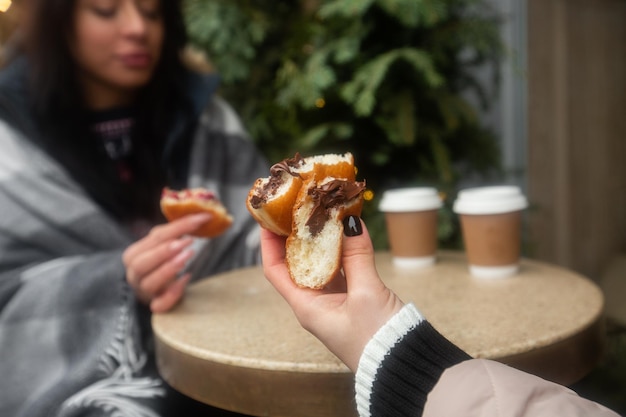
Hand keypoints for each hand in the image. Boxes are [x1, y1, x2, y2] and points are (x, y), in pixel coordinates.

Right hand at [123, 213, 210, 312]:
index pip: (155, 237)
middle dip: (164, 251)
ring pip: (149, 283)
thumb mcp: (164, 245)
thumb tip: (200, 215)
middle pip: (142, 262)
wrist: (160, 291)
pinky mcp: (155, 306)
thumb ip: (175, 232)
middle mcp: (134, 274)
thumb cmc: (162, 264)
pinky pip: (159, 305)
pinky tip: (186, 280)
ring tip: (187, 256)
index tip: (201, 218)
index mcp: (134, 254)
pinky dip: (172, 294)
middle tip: (188, 241)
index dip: (179, 226)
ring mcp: (143, 292)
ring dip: (168, 269)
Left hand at [261, 216, 404, 371]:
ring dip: (321, 241)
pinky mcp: (352, 301)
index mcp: (307, 306)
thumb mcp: (366, 293)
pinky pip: (340, 271)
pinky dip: (341, 251)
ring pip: (319, 265)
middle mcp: (315, 304)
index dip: (269, 243)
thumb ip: (357, 256)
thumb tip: (349, 222)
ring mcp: (333, 303)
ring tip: (322, 214)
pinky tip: (347, 234)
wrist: (403, 365)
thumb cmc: (378, 338)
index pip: (275, 270)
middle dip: (296, 236)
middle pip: (296, 264)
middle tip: (299, 208)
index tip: (268, 218)